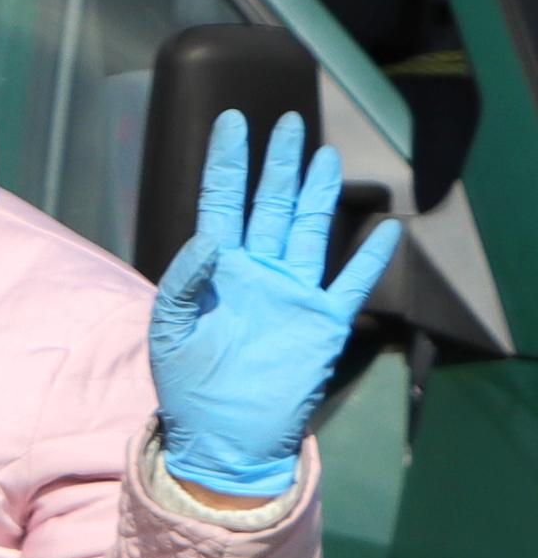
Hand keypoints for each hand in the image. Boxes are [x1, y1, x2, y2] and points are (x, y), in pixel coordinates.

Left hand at [149, 110, 398, 501]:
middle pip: (271, 206)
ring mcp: (292, 294)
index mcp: (215, 272)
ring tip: (325, 155)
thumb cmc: (187, 386)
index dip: (228, 164)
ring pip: (308, 230)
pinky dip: (369, 258)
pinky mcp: (322, 322)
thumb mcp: (170, 332)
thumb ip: (183, 283)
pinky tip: (387, 228)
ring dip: (318, 194)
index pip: (222, 204)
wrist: (223, 436)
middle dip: (278, 166)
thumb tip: (208, 237)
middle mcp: (256, 273)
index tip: (233, 122)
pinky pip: (350, 283)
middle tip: (287, 123)